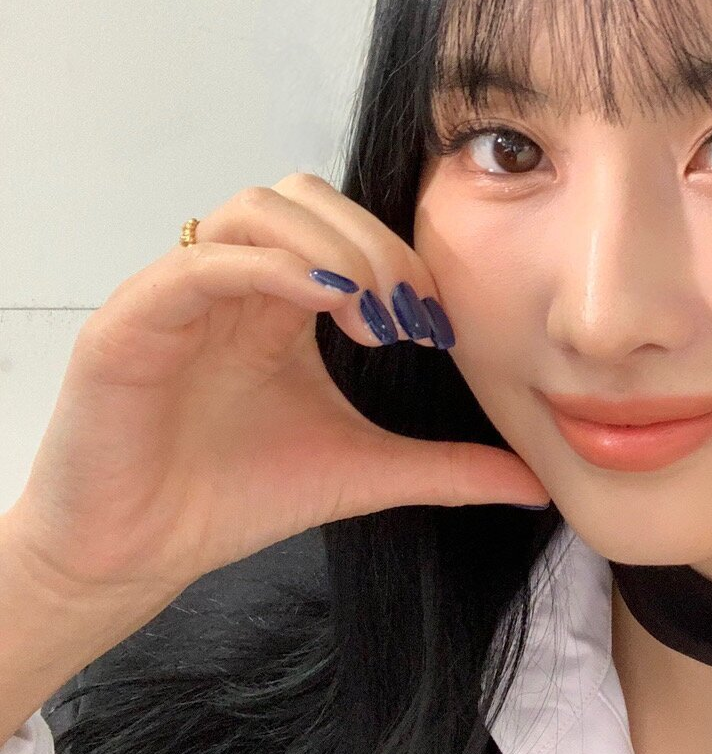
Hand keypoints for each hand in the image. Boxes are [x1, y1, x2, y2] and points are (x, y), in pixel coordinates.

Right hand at [4, 173, 550, 617]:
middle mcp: (231, 281)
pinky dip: (266, 266)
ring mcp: (179, 292)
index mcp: (279, 301)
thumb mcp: (364, 472)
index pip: (343, 226)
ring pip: (254, 209)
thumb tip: (537, 482)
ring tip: (368, 313)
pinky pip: (200, 261)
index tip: (438, 323)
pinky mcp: (133, 319)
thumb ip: (448, 467)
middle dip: (373, 243)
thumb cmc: (235, 500)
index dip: (400, 256)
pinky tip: (321, 304)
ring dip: (327, 246)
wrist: (139, 555)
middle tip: (409, 314)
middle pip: (304, 198)